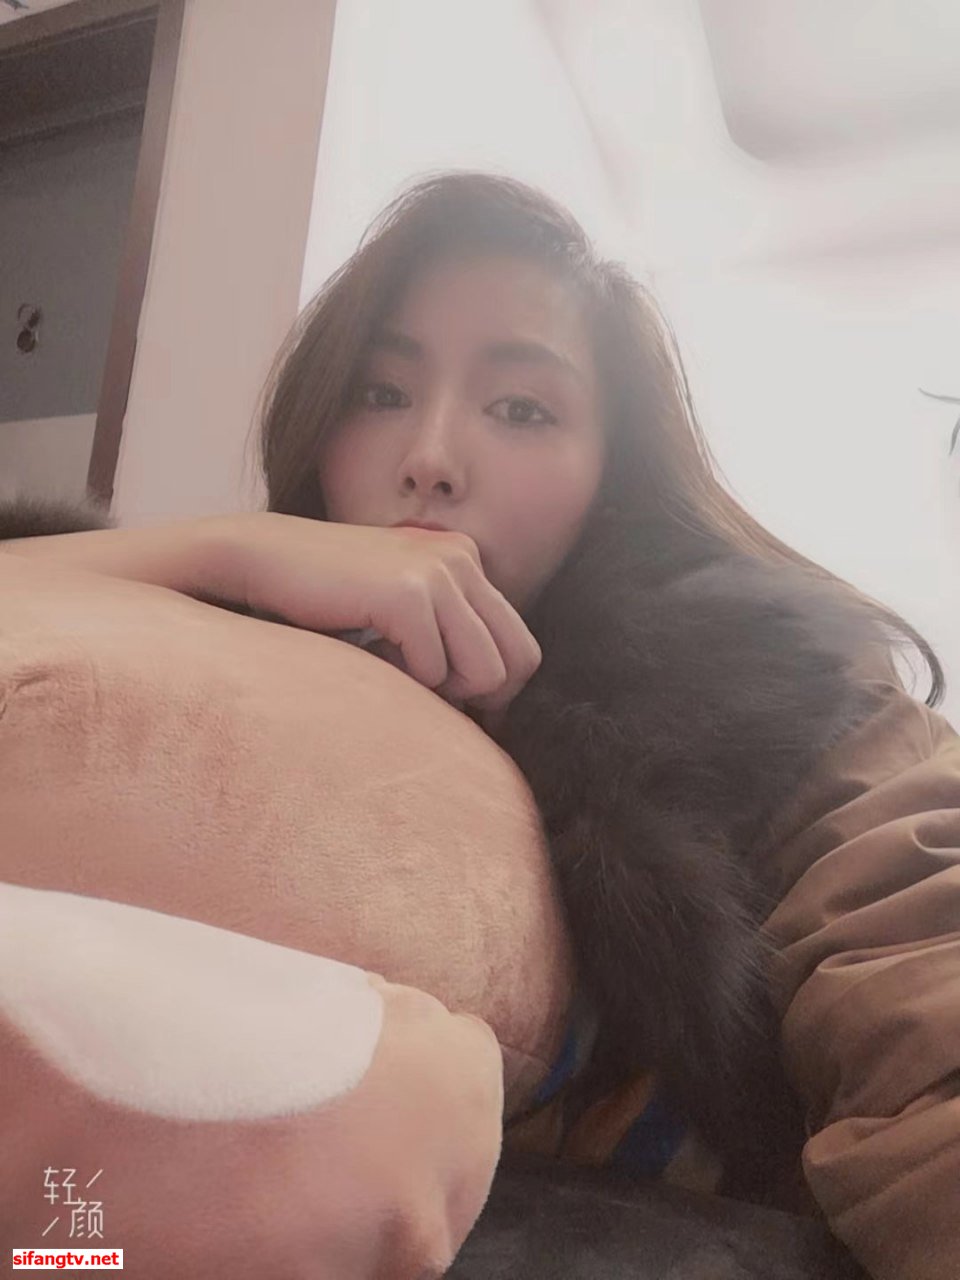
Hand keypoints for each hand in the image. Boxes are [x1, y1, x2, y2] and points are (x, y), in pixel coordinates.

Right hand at [211, 514, 540, 710]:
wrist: (260, 560)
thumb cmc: (326, 598)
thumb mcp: (400, 607)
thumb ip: (446, 634)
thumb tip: (492, 709)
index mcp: (465, 558)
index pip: (522, 647)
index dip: (497, 693)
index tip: (456, 710)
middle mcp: (461, 558)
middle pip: (516, 663)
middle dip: (476, 697)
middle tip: (425, 696)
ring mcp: (437, 572)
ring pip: (484, 672)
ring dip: (439, 690)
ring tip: (392, 670)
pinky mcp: (406, 593)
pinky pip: (432, 672)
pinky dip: (400, 681)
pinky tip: (366, 655)